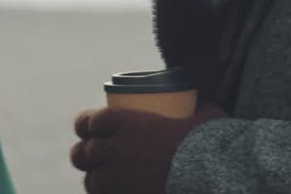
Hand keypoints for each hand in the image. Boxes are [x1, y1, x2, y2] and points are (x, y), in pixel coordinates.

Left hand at [70, 104, 226, 193]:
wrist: (206, 173)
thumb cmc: (206, 144)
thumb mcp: (204, 117)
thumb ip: (200, 110)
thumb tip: (206, 106)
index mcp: (124, 121)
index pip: (92, 121)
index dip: (88, 125)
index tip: (94, 128)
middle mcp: (112, 148)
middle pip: (83, 152)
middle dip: (85, 154)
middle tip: (96, 157)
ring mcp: (113, 177)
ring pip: (91, 180)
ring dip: (96, 179)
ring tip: (106, 180)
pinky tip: (113, 193)